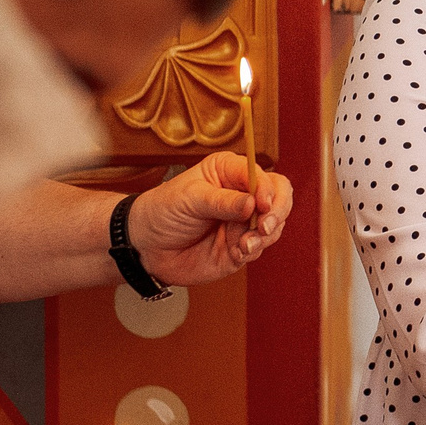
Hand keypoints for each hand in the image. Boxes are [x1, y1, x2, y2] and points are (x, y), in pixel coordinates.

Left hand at [134, 152, 293, 285]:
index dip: (268, 190)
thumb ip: (222, 201)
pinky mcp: (240, 247)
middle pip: (279, 199)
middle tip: (264, 227)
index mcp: (231, 173)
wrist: (146, 246)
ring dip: (265, 236)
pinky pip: (259, 249)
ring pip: (274, 226)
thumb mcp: (189, 199)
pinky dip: (252, 251)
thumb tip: (251, 203)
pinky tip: (237, 252)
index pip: (264, 177)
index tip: (262, 204)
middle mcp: (242, 196)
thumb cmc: (163, 211)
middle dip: (277, 213)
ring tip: (244, 244)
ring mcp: (243, 223)